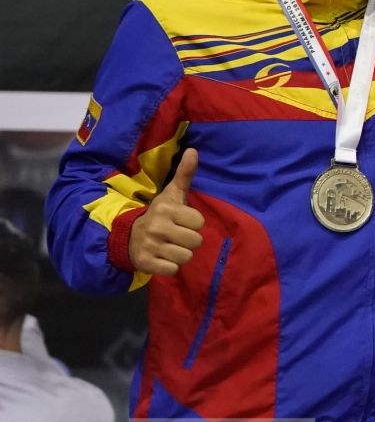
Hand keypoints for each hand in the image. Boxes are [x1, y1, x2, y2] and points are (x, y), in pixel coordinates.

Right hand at [128, 148, 205, 276]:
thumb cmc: (159, 215)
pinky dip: (169, 267)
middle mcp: (156, 227)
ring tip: (169, 246)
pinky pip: (173, 270)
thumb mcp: (171, 194)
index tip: (181, 221)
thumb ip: (184, 174)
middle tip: (176, 236)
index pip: (199, 222)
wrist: (128, 236)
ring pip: (186, 257)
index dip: (193, 223)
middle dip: (188, 240)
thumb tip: (194, 150)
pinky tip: (162, 258)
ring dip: (180, 254)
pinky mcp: (145, 263)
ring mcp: (149, 246)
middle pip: (195, 241)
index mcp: (165, 209)